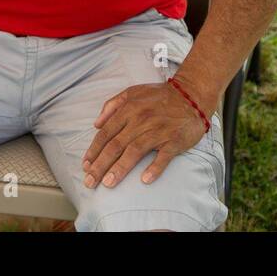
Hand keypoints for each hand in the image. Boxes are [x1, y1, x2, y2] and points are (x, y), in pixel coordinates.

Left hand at [82, 81, 206, 187]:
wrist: (191, 95)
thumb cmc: (159, 96)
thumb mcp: (132, 92)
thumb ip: (112, 105)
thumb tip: (96, 124)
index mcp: (129, 109)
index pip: (106, 133)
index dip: (94, 150)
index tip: (85, 165)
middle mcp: (141, 120)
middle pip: (116, 145)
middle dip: (100, 165)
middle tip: (90, 181)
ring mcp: (158, 131)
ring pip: (134, 151)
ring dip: (120, 168)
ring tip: (108, 183)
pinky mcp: (174, 140)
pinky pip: (163, 156)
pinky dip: (154, 168)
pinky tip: (145, 179)